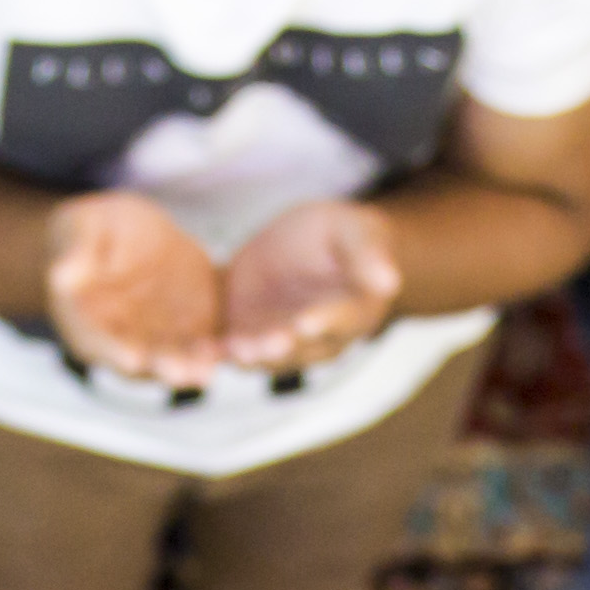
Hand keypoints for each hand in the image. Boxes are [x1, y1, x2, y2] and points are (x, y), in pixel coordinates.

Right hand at [43, 191, 224, 383]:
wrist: (124, 233)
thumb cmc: (91, 231)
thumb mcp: (80, 230)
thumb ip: (75, 253)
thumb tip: (60, 273)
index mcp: (84, 321)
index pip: (95, 343)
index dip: (112, 352)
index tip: (130, 360)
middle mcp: (120, 339)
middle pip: (140, 363)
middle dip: (160, 369)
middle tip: (179, 375)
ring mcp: (155, 336)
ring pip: (173, 359)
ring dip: (190, 368)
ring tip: (208, 370)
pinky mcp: (187, 326)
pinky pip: (202, 342)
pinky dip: (214, 350)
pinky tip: (232, 349)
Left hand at [215, 199, 403, 371]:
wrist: (305, 245)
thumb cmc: (340, 237)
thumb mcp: (355, 233)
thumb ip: (368, 255)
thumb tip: (390, 279)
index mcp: (350, 314)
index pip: (340, 321)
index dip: (324, 322)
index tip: (307, 321)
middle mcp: (315, 339)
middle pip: (299, 349)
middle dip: (280, 347)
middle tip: (265, 343)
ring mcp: (279, 340)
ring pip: (263, 356)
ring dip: (248, 356)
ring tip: (233, 350)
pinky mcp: (245, 334)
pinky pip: (229, 348)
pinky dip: (214, 351)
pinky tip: (200, 348)